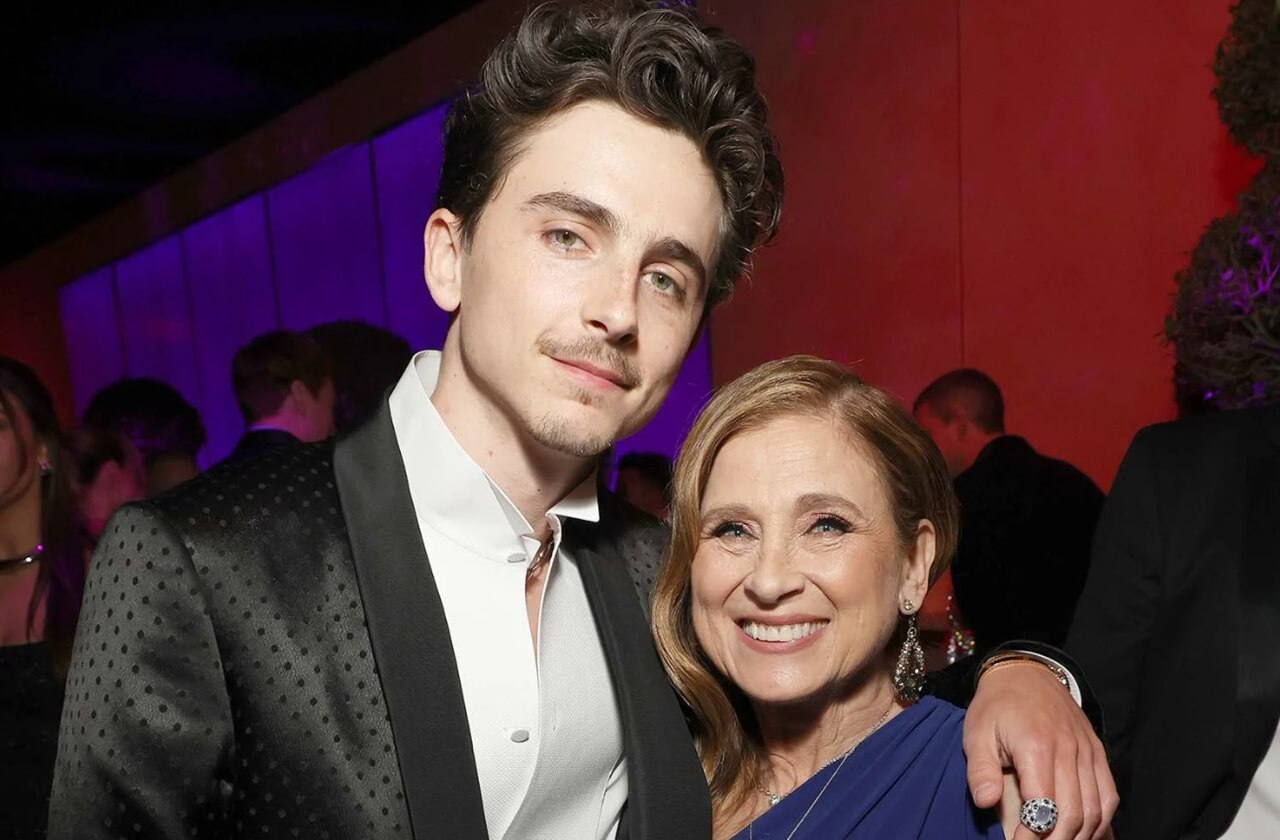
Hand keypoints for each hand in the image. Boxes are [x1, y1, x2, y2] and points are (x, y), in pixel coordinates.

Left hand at [963, 662, 1117, 839]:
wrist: (1026, 673)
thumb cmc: (997, 706)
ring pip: (1095, 810)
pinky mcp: (1097, 753)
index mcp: (1036, 747)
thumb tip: (985, 802)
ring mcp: (1087, 752)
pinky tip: (1083, 833)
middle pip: (1073, 814)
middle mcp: (1069, 751)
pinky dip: (1100, 821)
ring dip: (1079, 836)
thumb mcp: (976, 733)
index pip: (1043, 807)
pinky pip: (1109, 795)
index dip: (1032, 836)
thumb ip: (980, 770)